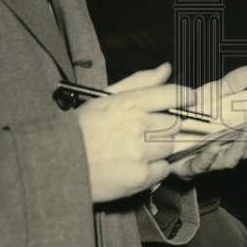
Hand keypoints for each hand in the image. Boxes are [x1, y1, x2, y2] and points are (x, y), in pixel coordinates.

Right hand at [76, 62, 194, 202]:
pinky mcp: (139, 178)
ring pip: (169, 147)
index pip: (172, 95)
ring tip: (137, 149)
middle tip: (148, 131)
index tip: (189, 100)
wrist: (57, 165)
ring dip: (160, 148)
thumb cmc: (81, 129)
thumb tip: (166, 68)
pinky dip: (154, 169)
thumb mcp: (106, 97)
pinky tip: (136, 165)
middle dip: (166, 127)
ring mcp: (139, 153)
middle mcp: (137, 126)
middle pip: (174, 123)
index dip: (185, 97)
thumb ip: (140, 82)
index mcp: (129, 103)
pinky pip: (163, 170)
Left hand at [169, 65, 246, 178]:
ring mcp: (209, 160)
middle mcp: (225, 150)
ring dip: (237, 149)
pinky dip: (207, 156)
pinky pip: (200, 165)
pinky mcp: (188, 167)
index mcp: (234, 134)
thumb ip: (229, 87)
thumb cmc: (188, 114)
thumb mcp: (210, 97)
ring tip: (243, 137)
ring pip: (228, 160)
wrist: (160, 127)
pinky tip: (212, 147)